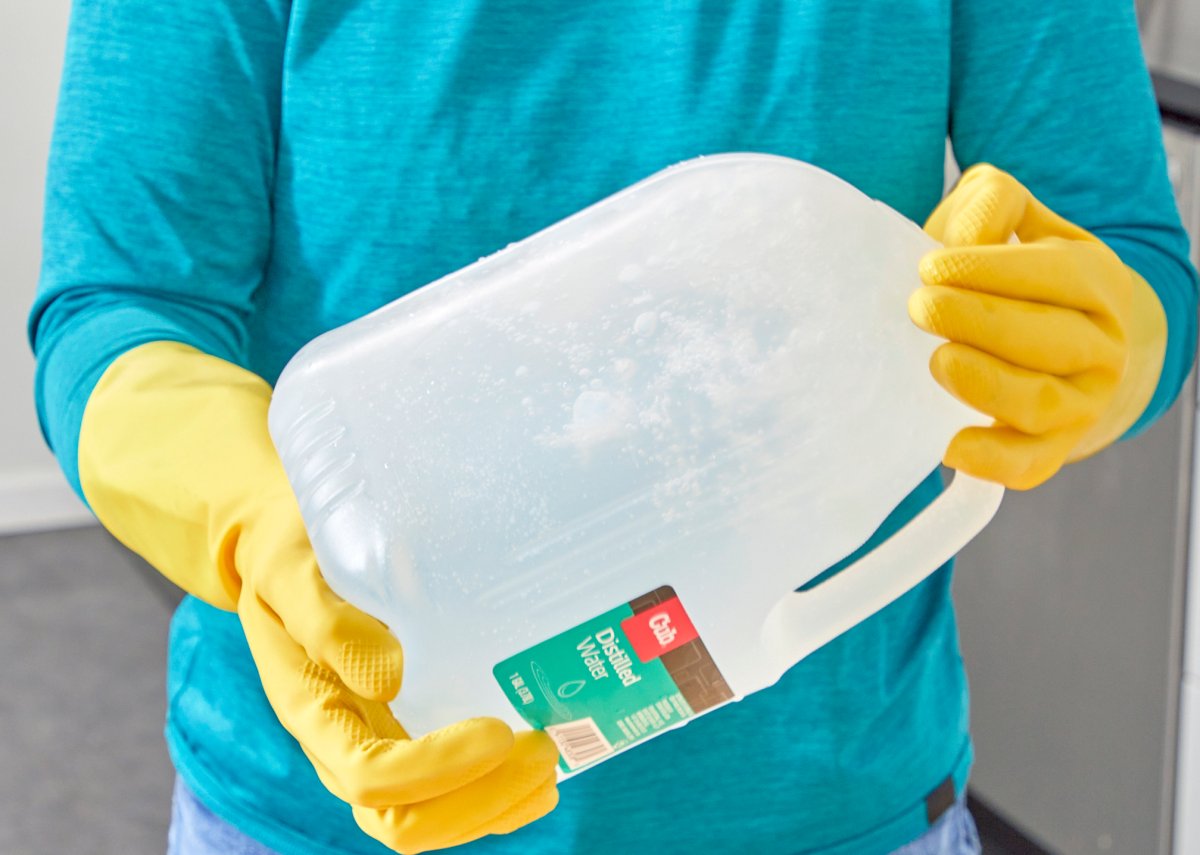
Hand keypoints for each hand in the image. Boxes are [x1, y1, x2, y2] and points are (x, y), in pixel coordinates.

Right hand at [79, 342, 558, 852]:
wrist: (282, 544)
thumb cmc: (290, 551)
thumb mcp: (294, 570)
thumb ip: (327, 619)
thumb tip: (388, 674)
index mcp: (313, 711)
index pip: (373, 776)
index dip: (437, 770)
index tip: (498, 730)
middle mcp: (346, 738)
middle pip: (407, 818)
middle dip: (479, 801)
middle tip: (544, 752)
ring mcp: (377, 738)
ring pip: (430, 815)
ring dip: (495, 804)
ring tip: (552, 766)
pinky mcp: (406, 724)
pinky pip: (447, 786)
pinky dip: (497, 789)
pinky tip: (542, 765)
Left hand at [908, 164, 1166, 489]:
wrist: (1065, 344)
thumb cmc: (1015, 273)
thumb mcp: (1013, 222)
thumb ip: (993, 204)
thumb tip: (966, 233)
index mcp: (1098, 284)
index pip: (1057, 276)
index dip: (991, 270)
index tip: (930, 266)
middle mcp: (1102, 348)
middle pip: (1050, 340)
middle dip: (980, 322)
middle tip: (921, 308)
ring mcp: (1082, 404)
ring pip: (1040, 402)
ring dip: (985, 384)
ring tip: (938, 361)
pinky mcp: (1051, 449)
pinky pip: (1027, 464)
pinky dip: (990, 459)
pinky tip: (950, 444)